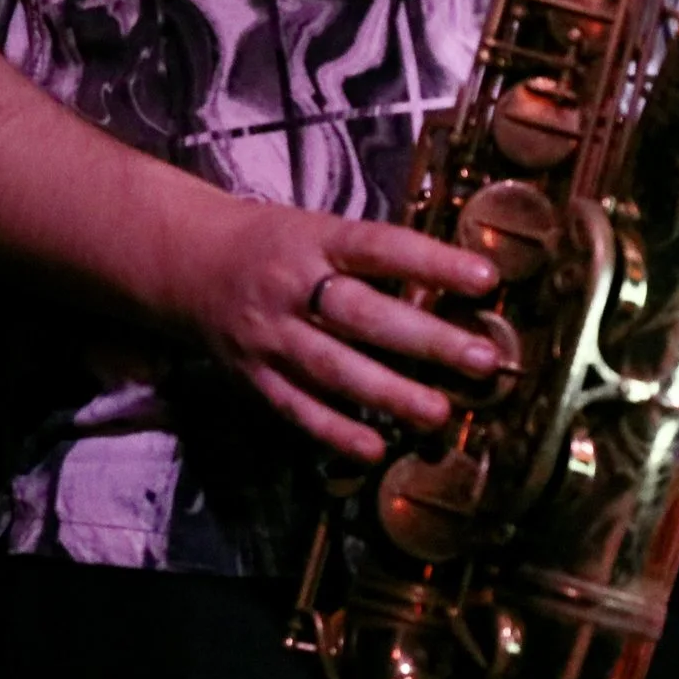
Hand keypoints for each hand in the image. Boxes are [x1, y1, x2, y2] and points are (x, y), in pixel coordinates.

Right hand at [178, 197, 508, 461]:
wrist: (191, 264)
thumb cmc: (281, 244)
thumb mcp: (324, 230)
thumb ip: (377, 257)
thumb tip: (455, 281)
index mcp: (318, 239)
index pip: (382, 247)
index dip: (434, 263)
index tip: (487, 280)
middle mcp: (293, 288)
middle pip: (363, 316)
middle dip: (427, 340)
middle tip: (483, 361)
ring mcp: (271, 336)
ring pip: (334, 369)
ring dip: (390, 395)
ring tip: (439, 413)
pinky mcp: (254, 376)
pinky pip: (297, 408)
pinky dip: (336, 432)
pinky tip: (375, 449)